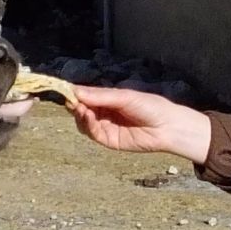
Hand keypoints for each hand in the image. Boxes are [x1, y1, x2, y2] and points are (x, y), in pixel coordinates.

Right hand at [68, 86, 211, 164]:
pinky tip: (89, 117)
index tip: (63, 89)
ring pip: (82, 122)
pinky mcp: (108, 140)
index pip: (85, 95)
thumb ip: (100, 96)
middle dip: (74, 105)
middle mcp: (103, 112)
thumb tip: (75, 91)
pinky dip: (88, 125)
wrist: (167, 126)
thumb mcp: (123, 96)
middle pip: (80, 109)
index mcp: (106, 99)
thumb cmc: (150, 106)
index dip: (73, 93)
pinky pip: (92, 133)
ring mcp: (104, 126)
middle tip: (71, 101)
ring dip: (79, 116)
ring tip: (82, 110)